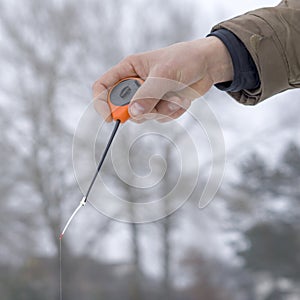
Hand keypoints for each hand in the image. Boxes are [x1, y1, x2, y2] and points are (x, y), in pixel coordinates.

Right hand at [93, 36, 232, 122]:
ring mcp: (149, 96)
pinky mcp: (161, 105)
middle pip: (123, 107)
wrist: (208, 66)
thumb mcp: (165, 74)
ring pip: (144, 116)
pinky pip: (160, 118)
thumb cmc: (185, 60)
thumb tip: (133, 113)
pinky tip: (182, 99)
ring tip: (176, 96)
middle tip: (155, 105)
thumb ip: (147, 94)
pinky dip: (173, 112)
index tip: (110, 118)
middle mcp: (136, 84)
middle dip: (141, 110)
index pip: (104, 86)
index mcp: (130, 69)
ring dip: (162, 110)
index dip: (101, 103)